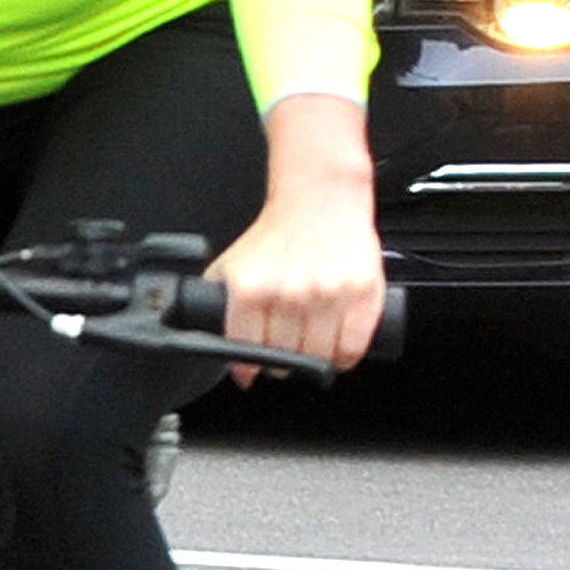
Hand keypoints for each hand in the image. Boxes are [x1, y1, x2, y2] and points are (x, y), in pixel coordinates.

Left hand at [213, 92, 384, 374]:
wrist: (320, 199)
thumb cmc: (278, 233)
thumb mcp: (234, 262)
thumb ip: (219, 299)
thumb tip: (207, 337)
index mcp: (252, 289)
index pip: (247, 350)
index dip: (249, 366)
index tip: (253, 371)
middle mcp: (289, 294)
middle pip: (284, 358)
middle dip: (282, 362)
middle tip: (286, 352)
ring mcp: (328, 296)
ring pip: (319, 358)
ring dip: (314, 361)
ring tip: (311, 348)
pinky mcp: (362, 295)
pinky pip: (352, 348)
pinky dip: (344, 357)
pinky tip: (337, 350)